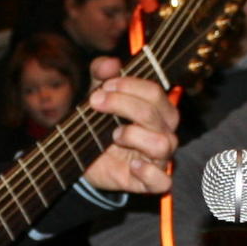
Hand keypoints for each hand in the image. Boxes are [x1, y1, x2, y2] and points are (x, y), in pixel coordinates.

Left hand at [78, 57, 180, 195]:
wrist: (82, 159)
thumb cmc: (99, 124)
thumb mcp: (97, 94)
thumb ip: (101, 74)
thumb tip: (110, 63)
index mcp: (158, 110)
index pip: (155, 92)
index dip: (129, 86)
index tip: (104, 86)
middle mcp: (164, 133)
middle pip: (154, 114)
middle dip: (122, 104)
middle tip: (96, 103)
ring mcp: (158, 159)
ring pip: (162, 144)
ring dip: (133, 135)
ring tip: (114, 136)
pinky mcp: (147, 182)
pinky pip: (163, 182)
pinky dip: (148, 173)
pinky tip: (132, 165)